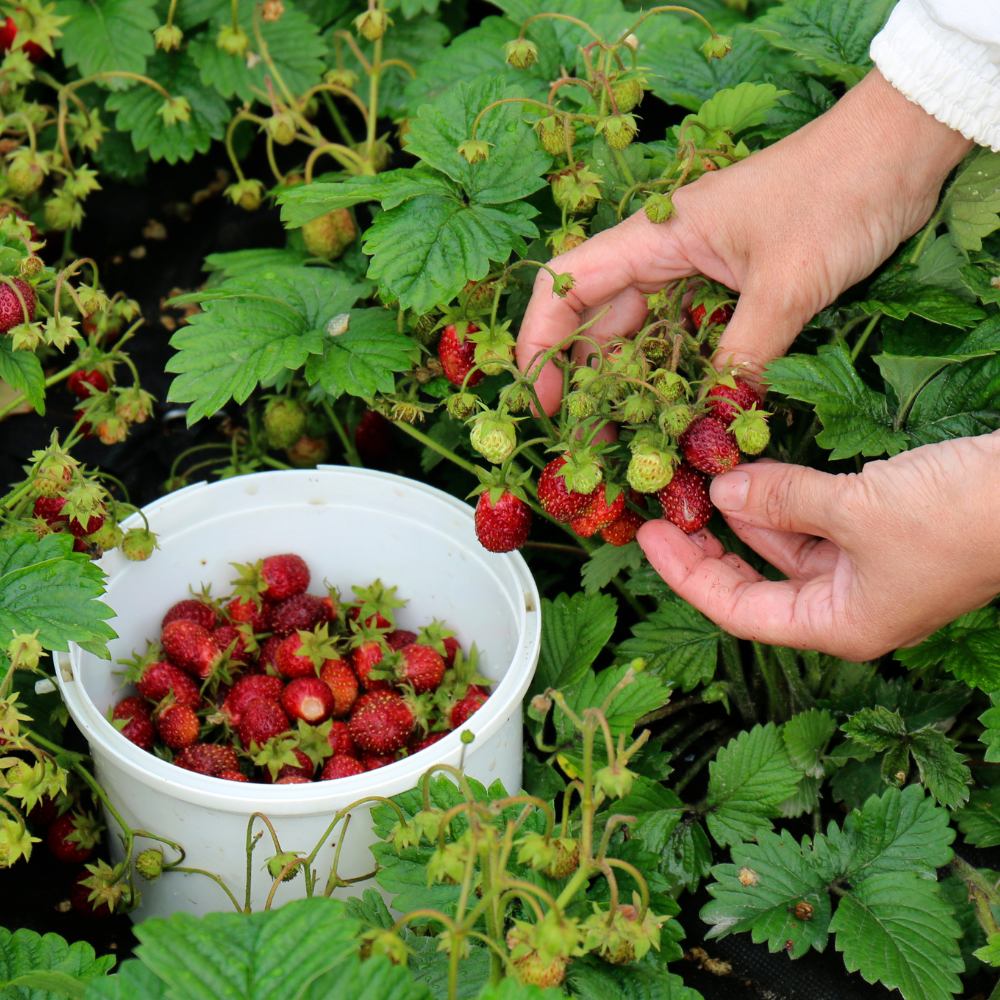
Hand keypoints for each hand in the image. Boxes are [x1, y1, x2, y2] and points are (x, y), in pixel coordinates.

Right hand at [516, 70, 971, 413]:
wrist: (900, 151)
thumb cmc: (839, 194)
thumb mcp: (789, 283)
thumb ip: (744, 354)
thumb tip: (715, 422)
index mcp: (658, 235)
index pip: (569, 284)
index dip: (541, 341)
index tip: (542, 399)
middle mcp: (666, 251)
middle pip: (600, 318)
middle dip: (587, 380)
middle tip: (591, 443)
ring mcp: (698, 267)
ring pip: (642, 331)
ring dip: (633, 382)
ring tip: (628, 439)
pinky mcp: (731, 283)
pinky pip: (686, 334)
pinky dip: (679, 372)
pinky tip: (680, 410)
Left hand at [635, 433, 999, 660]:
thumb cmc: (959, 515)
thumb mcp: (856, 508)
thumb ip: (781, 500)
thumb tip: (720, 491)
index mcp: (841, 624)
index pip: (740, 611)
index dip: (687, 576)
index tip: (647, 537)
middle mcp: (850, 605)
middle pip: (757, 582)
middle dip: (710, 546)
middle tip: (665, 508)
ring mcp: (868, 569)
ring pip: (785, 545)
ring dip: (746, 512)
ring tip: (701, 478)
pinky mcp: (883, 532)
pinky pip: (815, 520)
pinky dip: (784, 497)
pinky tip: (753, 471)